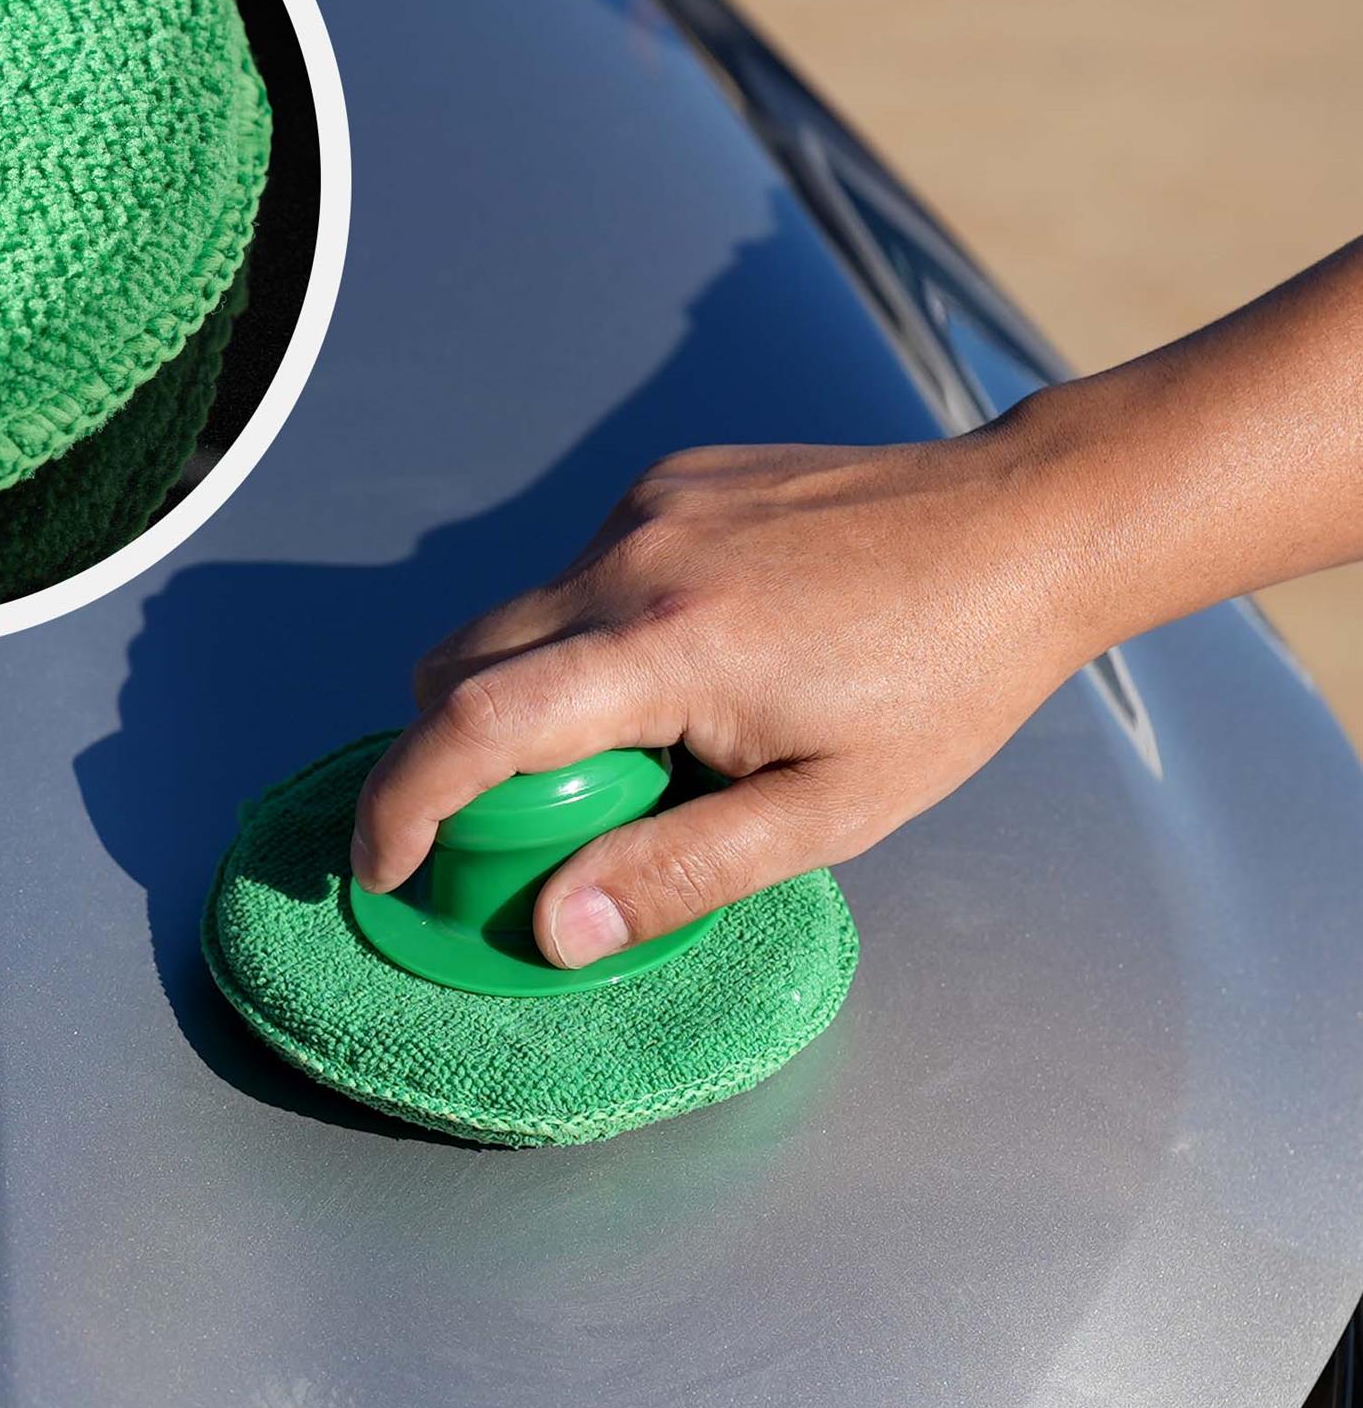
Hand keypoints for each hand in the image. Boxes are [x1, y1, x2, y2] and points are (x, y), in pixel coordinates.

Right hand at [351, 414, 1110, 968]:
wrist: (1022, 528)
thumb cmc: (943, 683)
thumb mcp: (829, 812)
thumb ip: (680, 873)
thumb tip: (554, 928)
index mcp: (671, 648)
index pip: (474, 725)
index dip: (402, 804)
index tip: (384, 867)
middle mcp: (635, 557)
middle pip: (458, 662)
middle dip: (450, 754)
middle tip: (519, 825)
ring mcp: (649, 506)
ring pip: (514, 615)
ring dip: (528, 693)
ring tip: (636, 744)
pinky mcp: (670, 480)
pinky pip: (579, 572)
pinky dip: (587, 634)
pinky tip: (690, 660)